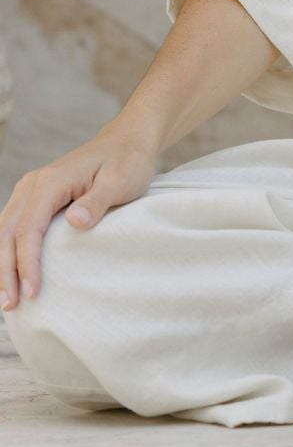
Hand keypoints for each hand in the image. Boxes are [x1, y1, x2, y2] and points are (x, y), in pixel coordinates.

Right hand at [0, 122, 158, 311]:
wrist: (126, 141)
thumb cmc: (127, 162)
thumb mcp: (120, 181)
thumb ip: (97, 202)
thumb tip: (75, 222)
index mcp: (51, 181)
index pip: (29, 228)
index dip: (27, 262)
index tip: (33, 291)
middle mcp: (33, 184)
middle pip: (8, 232)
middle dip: (6, 270)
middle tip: (10, 305)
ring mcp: (31, 190)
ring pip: (5, 230)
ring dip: (3, 263)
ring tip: (7, 298)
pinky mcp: (36, 197)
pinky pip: (14, 226)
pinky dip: (8, 250)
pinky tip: (10, 272)